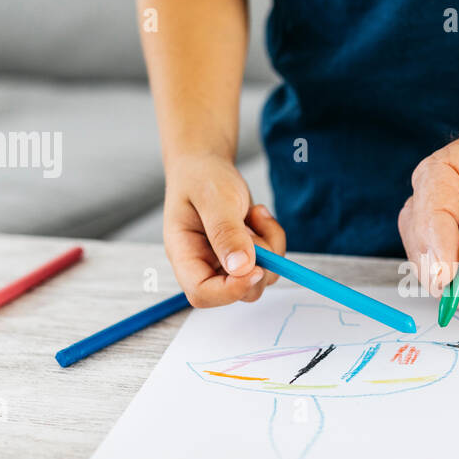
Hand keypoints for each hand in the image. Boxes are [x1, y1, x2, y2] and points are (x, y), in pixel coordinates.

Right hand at [163, 154, 285, 306]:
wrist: (207, 165)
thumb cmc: (201, 178)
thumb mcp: (213, 198)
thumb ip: (226, 232)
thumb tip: (242, 267)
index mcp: (184, 255)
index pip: (202, 293)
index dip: (230, 291)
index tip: (255, 269)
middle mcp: (205, 265)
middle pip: (238, 292)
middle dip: (258, 265)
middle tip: (253, 228)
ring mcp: (227, 263)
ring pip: (261, 278)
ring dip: (270, 248)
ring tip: (254, 214)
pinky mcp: (246, 256)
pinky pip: (272, 261)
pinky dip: (274, 239)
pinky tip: (258, 216)